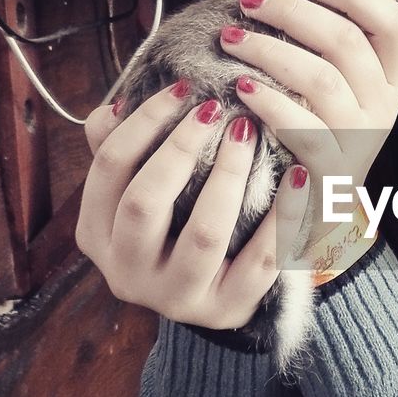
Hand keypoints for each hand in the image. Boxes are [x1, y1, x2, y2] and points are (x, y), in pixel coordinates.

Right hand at [76, 85, 311, 328]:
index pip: (109, 168)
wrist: (215, 295)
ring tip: (249, 133)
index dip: (143, 122)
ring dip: (229, 175)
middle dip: (181, 147)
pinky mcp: (226, 309)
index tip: (183, 87)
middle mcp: (127, 271)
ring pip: (204, 234)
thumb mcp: (140, 192)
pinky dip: (283, 215)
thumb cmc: (174, 227)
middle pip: (144, 201)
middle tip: (215, 108)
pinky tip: (299, 175)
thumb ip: (125, 152)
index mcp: (97, 234)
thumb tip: (116, 105)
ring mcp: (176, 296)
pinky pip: (261, 260)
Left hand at [222, 0, 397, 246]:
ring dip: (270, 50)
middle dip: (292, 13)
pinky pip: (302, 128)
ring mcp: (358, 140)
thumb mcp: (364, 95)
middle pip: (347, 43)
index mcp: (391, 82)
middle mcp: (382, 108)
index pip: (394, 24)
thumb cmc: (332, 140)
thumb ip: (384, 49)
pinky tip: (242, 87)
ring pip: (321, 78)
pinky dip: (270, 103)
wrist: (322, 215)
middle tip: (250, 1)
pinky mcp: (330, 171)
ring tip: (232, 38)